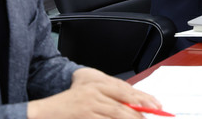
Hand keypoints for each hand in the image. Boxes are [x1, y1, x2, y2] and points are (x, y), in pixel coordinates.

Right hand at [27, 68, 161, 118]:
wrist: (45, 112)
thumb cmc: (68, 107)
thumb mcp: (90, 98)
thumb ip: (109, 101)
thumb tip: (132, 109)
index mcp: (98, 85)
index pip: (126, 91)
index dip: (143, 98)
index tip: (156, 106)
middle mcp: (95, 92)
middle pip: (124, 102)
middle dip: (140, 112)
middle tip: (152, 116)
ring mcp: (89, 104)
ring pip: (117, 113)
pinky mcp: (84, 115)